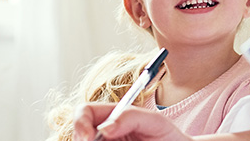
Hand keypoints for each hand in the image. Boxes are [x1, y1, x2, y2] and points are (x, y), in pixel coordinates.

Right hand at [73, 103, 192, 140]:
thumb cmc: (170, 137)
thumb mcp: (155, 122)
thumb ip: (130, 117)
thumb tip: (104, 127)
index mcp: (111, 116)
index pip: (84, 112)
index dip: (80, 123)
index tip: (87, 138)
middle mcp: (104, 134)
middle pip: (78, 135)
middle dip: (82, 140)